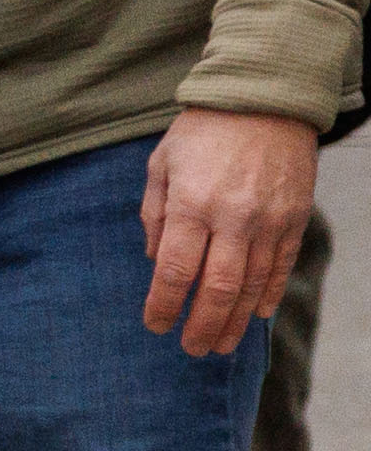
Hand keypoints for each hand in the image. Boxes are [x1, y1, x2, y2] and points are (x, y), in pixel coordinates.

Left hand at [141, 106, 318, 355]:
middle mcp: (233, 218)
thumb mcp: (161, 165)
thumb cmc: (201, 133)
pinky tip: (254, 315)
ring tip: (220, 344)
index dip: (164, 305)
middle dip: (202, 325)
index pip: (176, 271)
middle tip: (191, 349)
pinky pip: (281, 266)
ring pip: (253, 285)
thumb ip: (155, 215)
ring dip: (235, 320)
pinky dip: (268, 294)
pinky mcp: (294, 218)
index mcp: (192, 204)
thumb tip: (157, 263)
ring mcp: (269, 221)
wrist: (264, 101)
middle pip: (218, 288)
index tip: (155, 325)